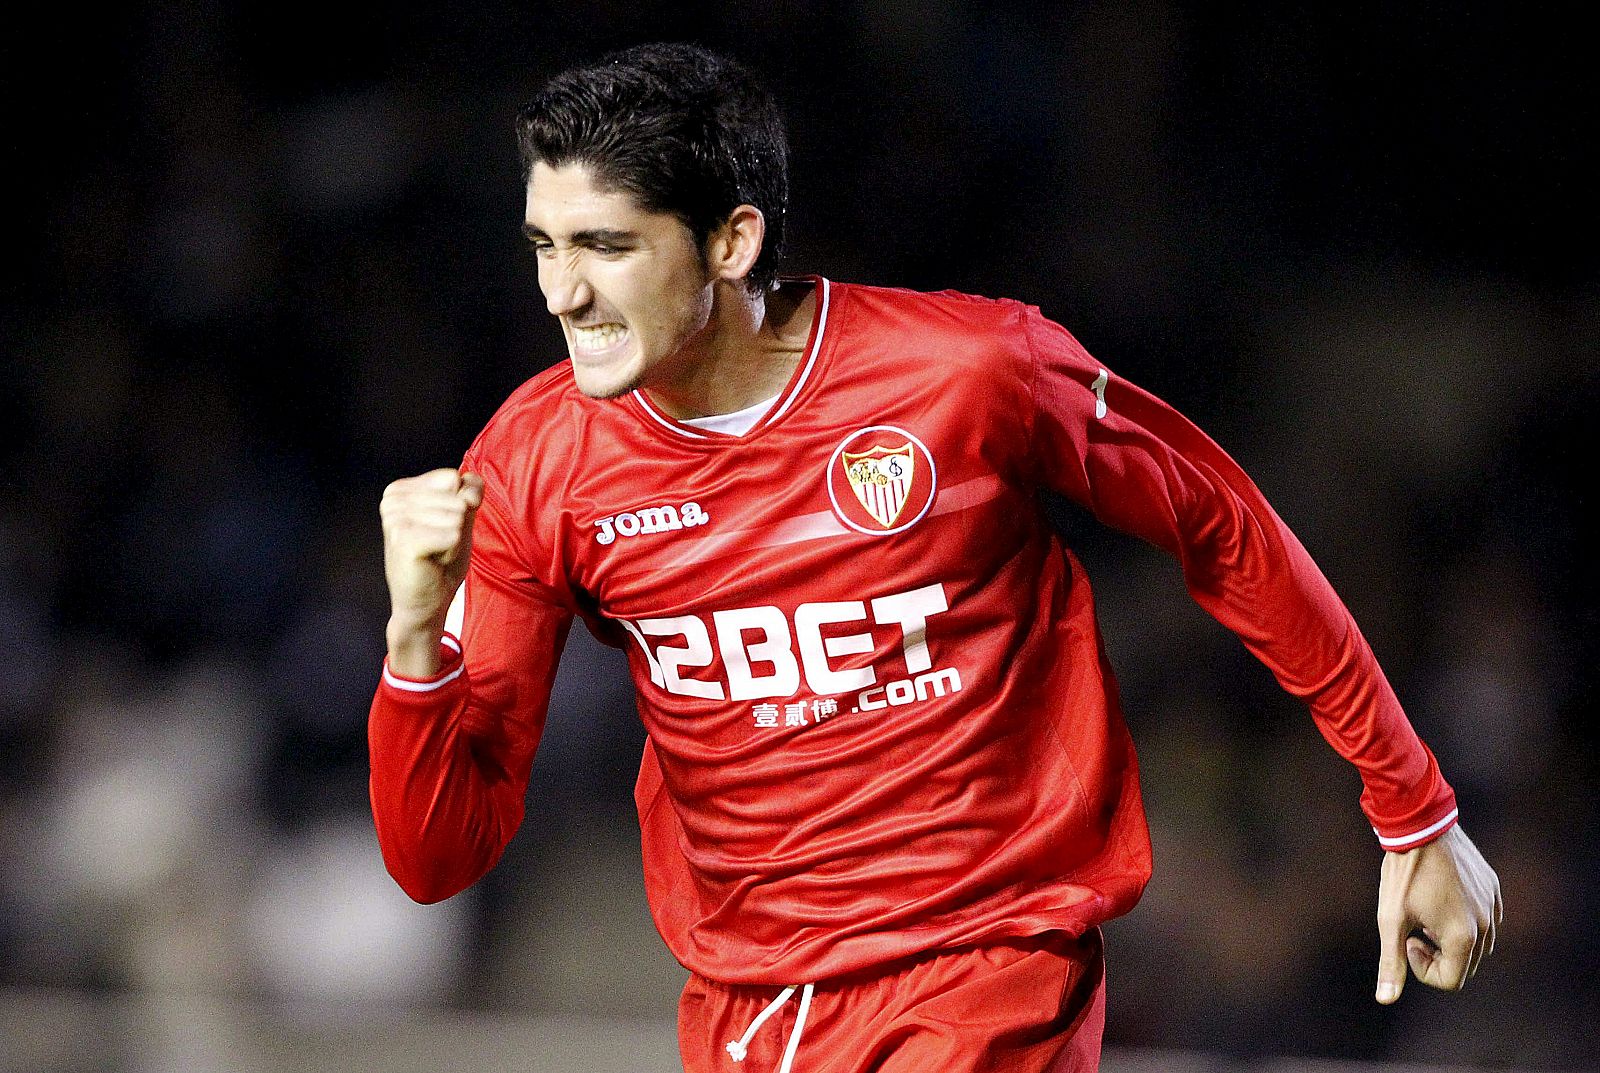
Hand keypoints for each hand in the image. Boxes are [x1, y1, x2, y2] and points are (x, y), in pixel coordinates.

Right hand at [380, 468, 484, 676]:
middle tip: (437, 545)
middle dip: (457, 526)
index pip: (455, 477)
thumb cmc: (441, 559)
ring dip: (453, 540)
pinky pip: (453, 533)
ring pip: (457, 515)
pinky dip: (451, 550)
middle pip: (458, 497)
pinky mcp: (404, 538)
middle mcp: (393, 498)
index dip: (461, 507)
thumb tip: (470, 485)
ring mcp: (395, 517)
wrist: (426, 601)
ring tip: (435, 553)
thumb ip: (469, 493)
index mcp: (401, 488)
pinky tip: (433, 560)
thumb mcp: (461, 518)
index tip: (440, 528)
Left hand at [1375, 824, 1501, 1002]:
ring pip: (1477, 943)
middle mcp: (1486, 926)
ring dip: (1451, 937)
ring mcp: (1493, 906)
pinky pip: (1485, 918)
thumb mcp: (1390, 919)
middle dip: (1438, 954)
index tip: (1409, 941)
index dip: (1423, 968)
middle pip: (1464, 964)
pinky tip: (1441, 897)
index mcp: (1463, 938)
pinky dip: (1465, 918)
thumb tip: (1385, 998)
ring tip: (1428, 911)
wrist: (1420, 827)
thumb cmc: (1402, 874)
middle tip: (1416, 926)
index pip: (1450, 981)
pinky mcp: (1493, 889)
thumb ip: (1392, 961)